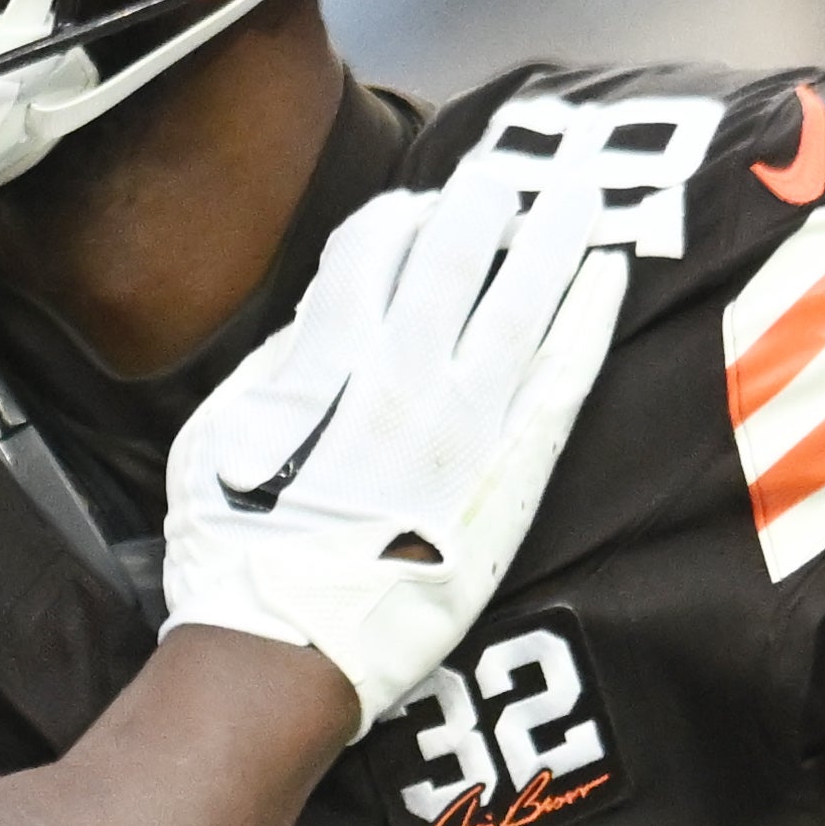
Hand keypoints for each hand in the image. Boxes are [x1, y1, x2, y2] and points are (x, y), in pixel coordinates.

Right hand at [163, 181, 629, 725]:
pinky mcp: (511, 476)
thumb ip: (275, 367)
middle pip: (457, 258)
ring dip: (553, 237)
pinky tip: (607, 276)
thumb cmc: (236, 555)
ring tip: (580, 193)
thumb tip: (319, 317)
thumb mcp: (217, 438)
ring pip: (525, 302)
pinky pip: (564, 378)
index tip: (416, 206)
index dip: (396, 218)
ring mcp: (468, 426)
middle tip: (507, 172)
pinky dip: (588, 320)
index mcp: (327, 362)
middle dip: (483, 203)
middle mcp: (404, 379)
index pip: (372, 252)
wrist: (286, 654)